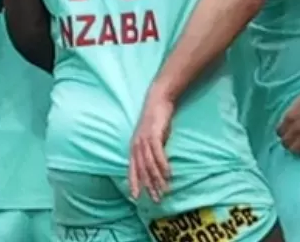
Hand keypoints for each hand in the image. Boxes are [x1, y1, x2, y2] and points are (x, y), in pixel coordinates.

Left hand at [128, 88, 174, 202]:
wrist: (158, 100)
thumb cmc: (156, 120)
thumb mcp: (151, 138)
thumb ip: (151, 151)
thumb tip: (156, 166)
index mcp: (134, 147)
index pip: (132, 169)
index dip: (133, 183)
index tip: (135, 198)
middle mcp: (136, 145)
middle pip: (141, 170)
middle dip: (148, 186)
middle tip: (155, 199)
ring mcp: (144, 140)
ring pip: (149, 164)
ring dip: (157, 179)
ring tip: (164, 190)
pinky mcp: (153, 134)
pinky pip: (157, 154)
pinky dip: (162, 165)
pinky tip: (168, 174)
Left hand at [277, 91, 299, 154]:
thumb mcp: (298, 102)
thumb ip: (291, 112)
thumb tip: (288, 119)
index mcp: (289, 118)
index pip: (279, 131)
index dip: (283, 133)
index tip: (286, 133)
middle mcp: (294, 129)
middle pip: (285, 142)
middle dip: (288, 142)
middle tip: (292, 141)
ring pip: (294, 149)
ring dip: (296, 147)